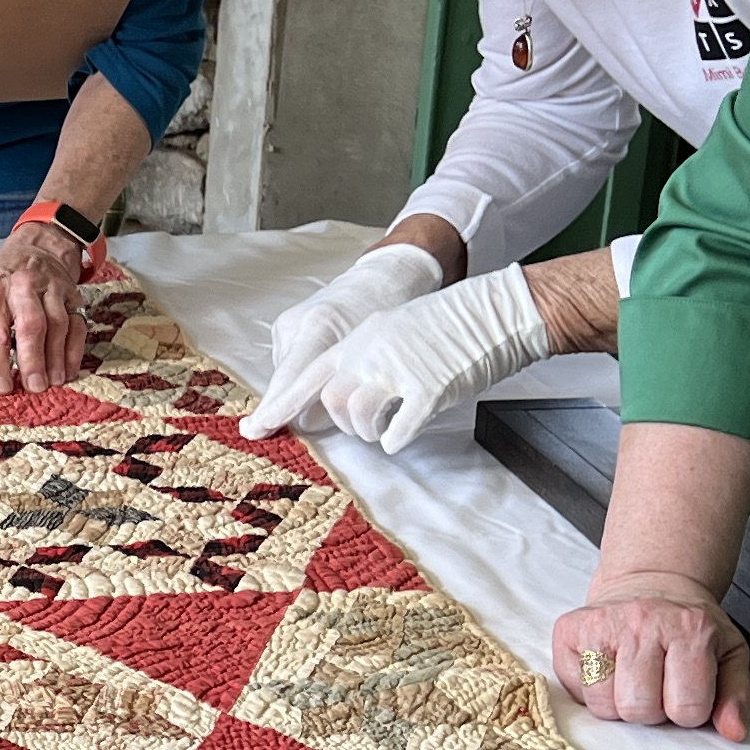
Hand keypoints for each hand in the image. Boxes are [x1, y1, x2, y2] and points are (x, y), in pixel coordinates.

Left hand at [0, 216, 93, 393]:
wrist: (37, 248)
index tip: (0, 387)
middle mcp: (24, 287)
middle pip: (31, 325)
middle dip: (32, 358)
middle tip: (33, 387)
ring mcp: (52, 290)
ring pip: (58, 324)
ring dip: (56, 356)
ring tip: (52, 383)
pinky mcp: (73, 296)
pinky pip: (78, 324)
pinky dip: (75, 349)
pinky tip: (69, 372)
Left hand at [243, 263, 553, 451]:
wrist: (493, 310)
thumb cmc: (447, 325)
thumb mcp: (393, 331)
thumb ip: (364, 358)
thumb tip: (342, 395)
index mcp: (359, 338)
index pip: (306, 375)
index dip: (279, 405)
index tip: (256, 428)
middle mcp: (371, 353)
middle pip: (331, 403)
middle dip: (343, 425)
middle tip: (365, 426)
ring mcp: (398, 371)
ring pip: (358, 419)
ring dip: (368, 433)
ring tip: (386, 428)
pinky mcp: (428, 390)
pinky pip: (397, 431)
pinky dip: (395, 439)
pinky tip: (402, 433)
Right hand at [553, 577, 749, 742]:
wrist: (653, 583)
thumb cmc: (689, 625)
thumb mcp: (728, 654)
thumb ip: (737, 695)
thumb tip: (733, 731)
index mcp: (690, 629)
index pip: (686, 708)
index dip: (687, 712)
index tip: (685, 692)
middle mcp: (642, 622)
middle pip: (639, 709)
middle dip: (650, 710)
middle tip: (656, 687)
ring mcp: (601, 624)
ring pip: (603, 705)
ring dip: (618, 703)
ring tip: (631, 680)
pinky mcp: (569, 630)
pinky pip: (574, 690)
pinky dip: (590, 690)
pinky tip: (606, 670)